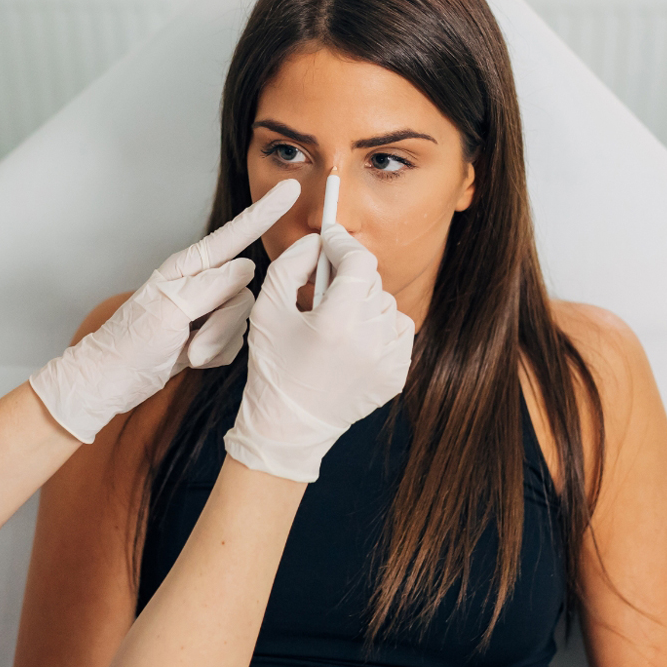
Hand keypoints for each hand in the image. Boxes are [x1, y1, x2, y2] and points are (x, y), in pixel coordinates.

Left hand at [29, 179, 301, 443]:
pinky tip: (193, 357)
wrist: (113, 381)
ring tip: (188, 351)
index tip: (291, 189)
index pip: (236, 234)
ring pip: (244, 317)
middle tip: (192, 342)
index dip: (265, 212)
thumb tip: (248, 266)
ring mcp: (209, 308)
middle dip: (225, 322)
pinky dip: (219, 354)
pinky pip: (238, 340)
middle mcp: (202, 282)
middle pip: (245, 289)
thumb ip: (211, 286)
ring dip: (218, 341)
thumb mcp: (169, 311)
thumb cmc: (130, 345)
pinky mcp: (213, 332)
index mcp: (188, 267)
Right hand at [224, 222, 415, 482]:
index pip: (358, 260)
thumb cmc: (272, 367)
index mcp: (337, 321)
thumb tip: (317, 243)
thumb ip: (291, 264)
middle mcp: (370, 340)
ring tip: (338, 322)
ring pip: (387, 305)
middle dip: (348, 277)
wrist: (288, 429)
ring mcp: (388, 360)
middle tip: (325, 289)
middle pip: (372, 280)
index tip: (331, 238)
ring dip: (364, 303)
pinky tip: (355, 341)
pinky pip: (400, 332)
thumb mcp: (266, 309)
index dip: (343, 243)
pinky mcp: (397, 375)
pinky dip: (380, 328)